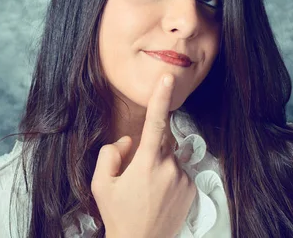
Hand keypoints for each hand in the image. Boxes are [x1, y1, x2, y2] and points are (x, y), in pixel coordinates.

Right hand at [91, 74, 196, 237]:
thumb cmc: (118, 215)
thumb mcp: (100, 183)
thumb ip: (111, 153)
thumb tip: (128, 140)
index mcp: (147, 162)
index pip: (155, 122)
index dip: (161, 97)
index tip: (168, 78)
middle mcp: (169, 167)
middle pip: (161, 142)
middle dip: (149, 149)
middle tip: (135, 176)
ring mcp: (183, 179)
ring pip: (170, 159)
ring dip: (159, 166)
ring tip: (146, 191)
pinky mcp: (192, 190)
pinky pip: (179, 173)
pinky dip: (169, 178)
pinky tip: (158, 197)